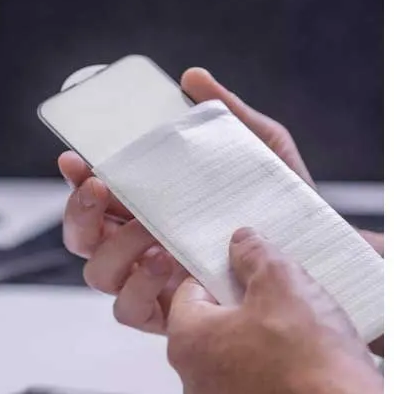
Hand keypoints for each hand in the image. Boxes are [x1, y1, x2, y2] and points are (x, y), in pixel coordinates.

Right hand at [59, 68, 314, 333]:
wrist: (319, 253)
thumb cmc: (283, 204)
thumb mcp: (261, 150)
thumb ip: (227, 114)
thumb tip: (193, 78)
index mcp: (150, 209)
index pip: (97, 195)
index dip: (77, 178)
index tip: (74, 157)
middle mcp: (142, 247)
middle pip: (84, 238)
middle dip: (81, 213)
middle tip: (100, 187)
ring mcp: (153, 283)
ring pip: (99, 275)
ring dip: (115, 250)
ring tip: (150, 233)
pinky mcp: (170, 316)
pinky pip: (129, 311)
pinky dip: (138, 288)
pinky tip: (164, 263)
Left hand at [166, 229, 382, 393]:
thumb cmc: (308, 360)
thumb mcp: (282, 281)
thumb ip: (254, 255)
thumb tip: (243, 244)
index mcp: (186, 342)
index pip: (188, 291)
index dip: (220, 274)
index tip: (245, 268)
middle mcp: (193, 380)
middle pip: (208, 326)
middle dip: (239, 307)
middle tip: (275, 297)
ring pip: (231, 356)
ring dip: (256, 339)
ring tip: (293, 328)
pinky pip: (251, 384)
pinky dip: (269, 370)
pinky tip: (299, 359)